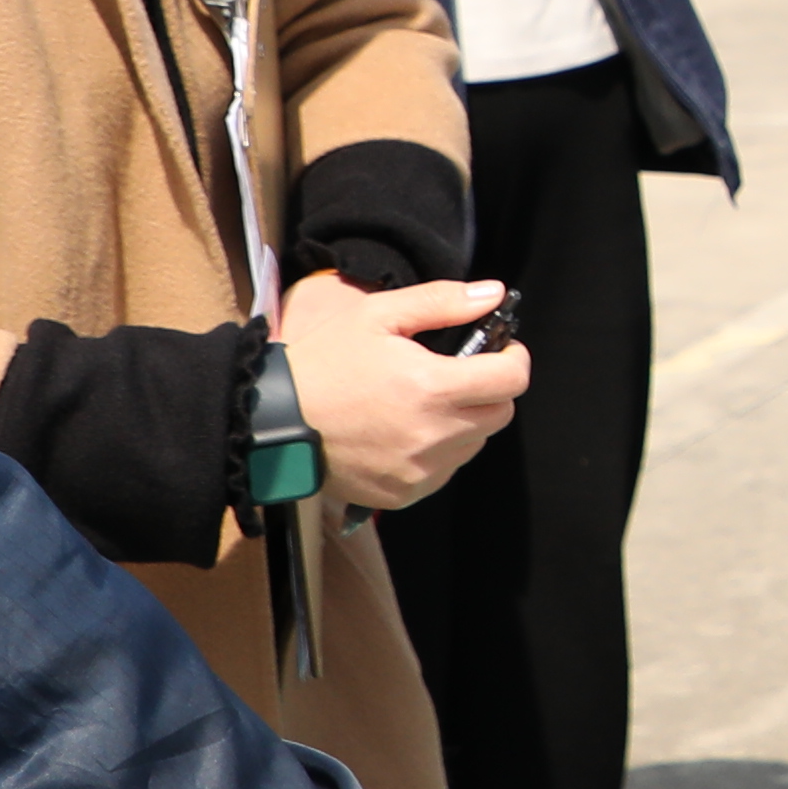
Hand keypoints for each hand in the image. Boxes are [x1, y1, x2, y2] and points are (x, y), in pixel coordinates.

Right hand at [276, 268, 521, 508]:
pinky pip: (445, 472)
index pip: (511, 379)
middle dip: (490, 389)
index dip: (513, 358)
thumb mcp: (378, 316)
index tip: (502, 349)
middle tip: (459, 373)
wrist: (273, 418)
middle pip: (500, 413)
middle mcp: (433, 435)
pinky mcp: (404, 494)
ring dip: (465, 421)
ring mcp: (420, 470)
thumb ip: (441, 302)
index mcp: (432, 387)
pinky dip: (439, 452)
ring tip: (425, 402)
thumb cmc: (323, 363)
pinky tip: (407, 431)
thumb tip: (492, 294)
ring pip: (475, 443)